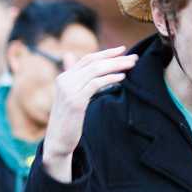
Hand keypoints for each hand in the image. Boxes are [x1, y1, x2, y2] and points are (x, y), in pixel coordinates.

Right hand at [42, 46, 137, 181]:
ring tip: (132, 65)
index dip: (105, 53)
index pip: (87, 59)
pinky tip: (122, 77)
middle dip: (115, 58)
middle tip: (133, 57)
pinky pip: (96, 84)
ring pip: (96, 70)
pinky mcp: (75, 101)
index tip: (122, 50)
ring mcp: (69, 90)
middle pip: (93, 62)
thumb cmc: (67, 121)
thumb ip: (76, 80)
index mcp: (63, 77)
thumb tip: (74, 60)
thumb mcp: (70, 98)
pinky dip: (110, 78)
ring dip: (116, 66)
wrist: (57, 141)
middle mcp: (64, 80)